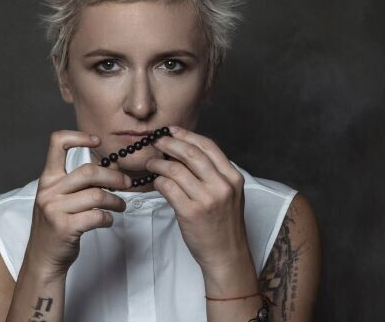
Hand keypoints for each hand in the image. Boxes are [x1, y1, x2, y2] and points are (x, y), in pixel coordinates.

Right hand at [27, 130, 131, 279]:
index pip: (57, 143)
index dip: (79, 136)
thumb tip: (113, 168)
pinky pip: (96, 216)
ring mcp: (54, 209)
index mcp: (48, 179)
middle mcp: (49, 191)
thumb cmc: (56, 226)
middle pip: (89, 172)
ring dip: (116, 201)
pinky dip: (108, 218)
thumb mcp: (59, 198)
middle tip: (126, 184)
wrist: (42, 258)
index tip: (97, 141)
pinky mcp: (64, 227)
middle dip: (114, 177)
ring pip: (97, 195)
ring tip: (120, 206)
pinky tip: (107, 220)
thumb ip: (79, 182)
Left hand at [146, 126, 251, 274]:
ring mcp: (206, 199)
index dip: (186, 135)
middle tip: (156, 141)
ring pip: (175, 169)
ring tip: (152, 163)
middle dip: (169, 143)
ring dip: (159, 163)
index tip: (172, 131)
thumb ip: (213, 173)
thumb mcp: (228, 193)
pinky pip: (167, 187)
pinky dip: (158, 182)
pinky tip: (156, 183)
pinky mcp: (190, 212)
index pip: (208, 146)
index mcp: (233, 177)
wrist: (226, 254)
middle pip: (190, 153)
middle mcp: (222, 185)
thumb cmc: (224, 223)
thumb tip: (184, 151)